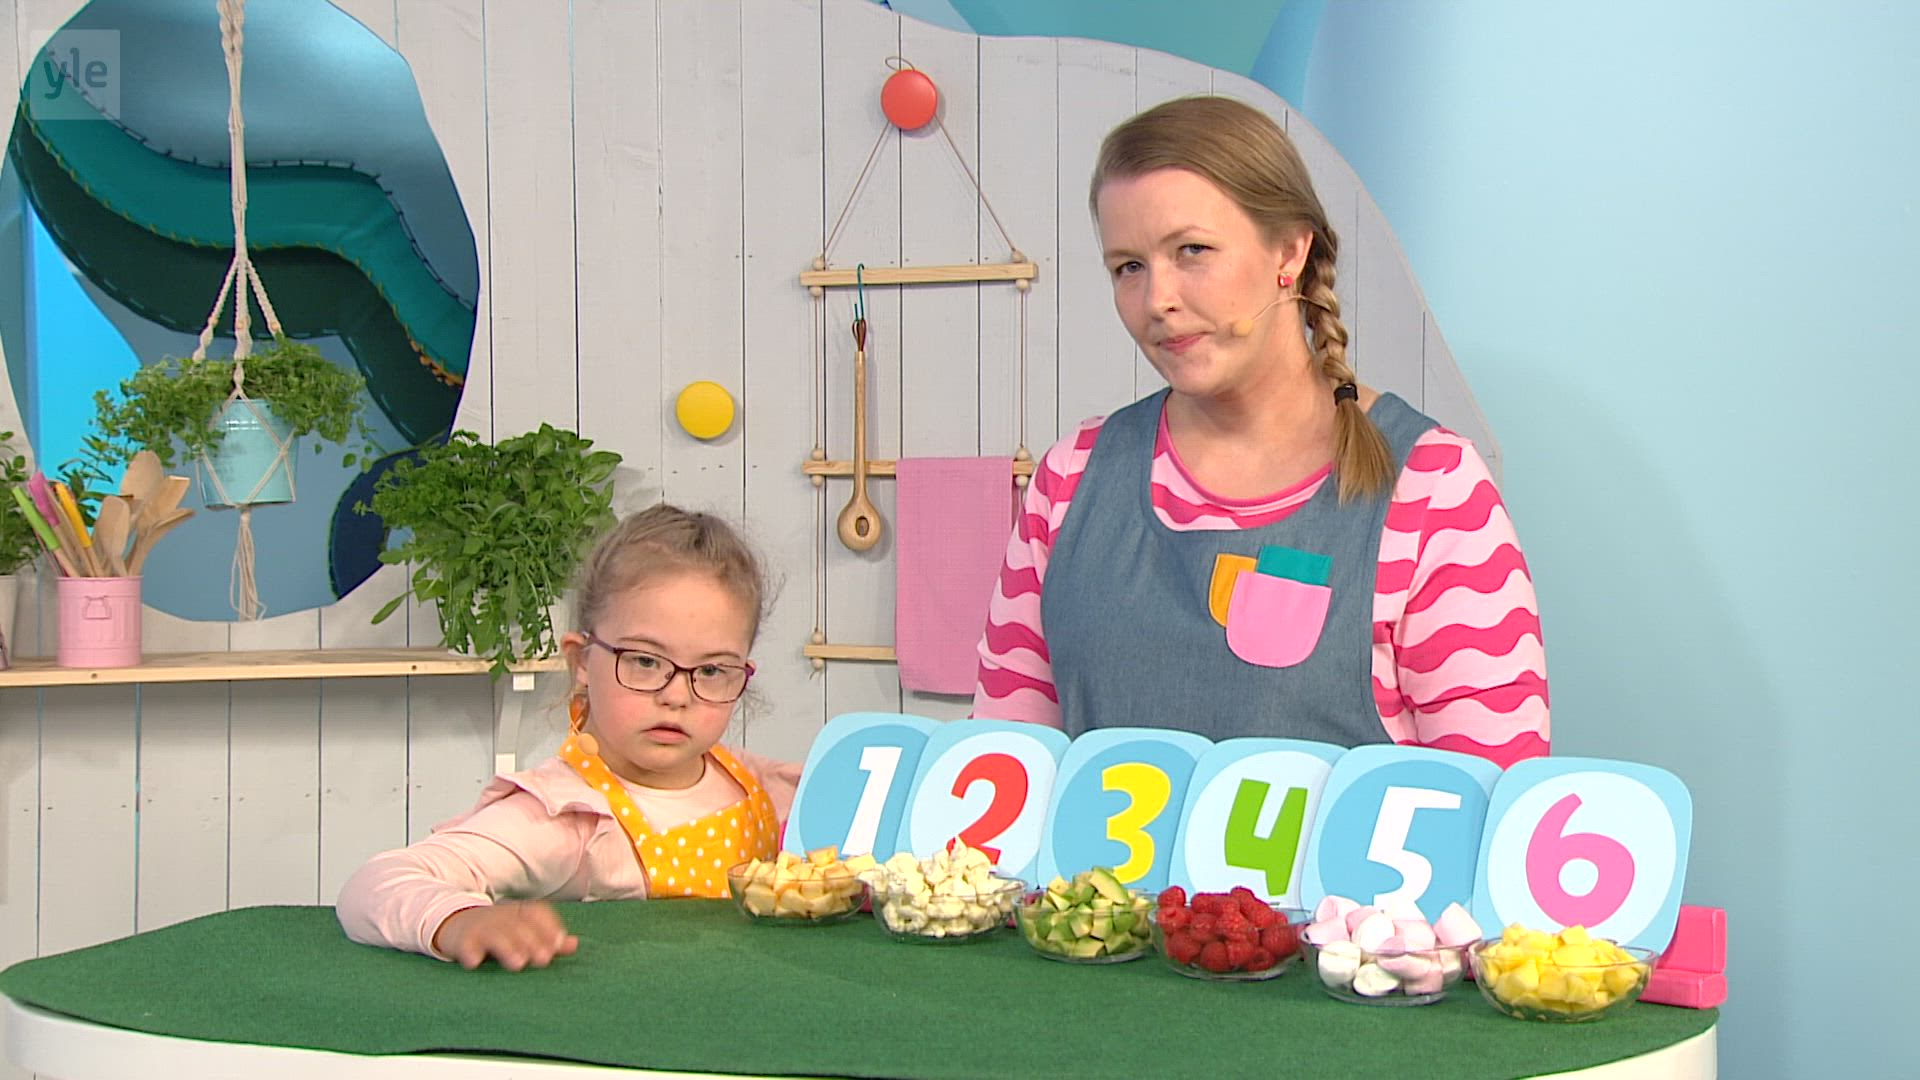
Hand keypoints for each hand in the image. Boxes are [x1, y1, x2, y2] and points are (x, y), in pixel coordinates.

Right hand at [432, 901, 579, 970]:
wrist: (454, 922)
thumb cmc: (497, 932)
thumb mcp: (522, 932)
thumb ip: (547, 939)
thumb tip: (574, 944)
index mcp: (519, 912)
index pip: (537, 913)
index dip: (549, 927)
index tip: (557, 945)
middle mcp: (501, 917)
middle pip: (518, 926)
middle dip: (532, 941)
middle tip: (543, 959)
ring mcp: (480, 927)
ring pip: (495, 935)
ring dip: (507, 948)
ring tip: (517, 963)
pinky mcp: (460, 939)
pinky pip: (464, 945)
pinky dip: (469, 952)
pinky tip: (474, 963)